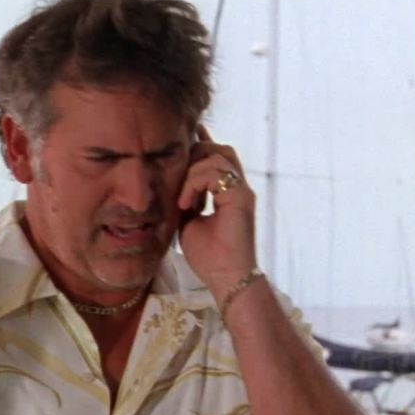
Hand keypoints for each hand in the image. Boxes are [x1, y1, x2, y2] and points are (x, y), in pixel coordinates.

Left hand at [177, 126, 257, 304]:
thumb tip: (172, 185)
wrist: (225, 277)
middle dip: (196, 154)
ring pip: (219, 155)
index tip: (183, 137)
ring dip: (192, 172)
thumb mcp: (187, 222)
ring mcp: (241, 191)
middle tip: (176, 173)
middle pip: (221, 150)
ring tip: (181, 198)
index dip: (201, 145)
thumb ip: (185, 201)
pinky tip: (184, 203)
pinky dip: (194, 183)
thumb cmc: (207, 257)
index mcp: (227, 193)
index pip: (216, 159)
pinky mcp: (241, 197)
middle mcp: (237, 188)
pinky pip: (215, 172)